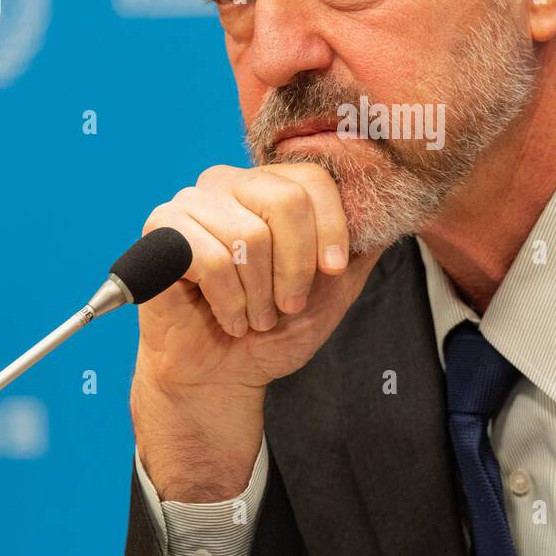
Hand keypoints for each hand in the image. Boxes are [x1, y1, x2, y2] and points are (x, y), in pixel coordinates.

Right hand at [130, 162, 383, 500]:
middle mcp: (228, 184)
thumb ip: (360, 251)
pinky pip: (212, 259)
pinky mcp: (160, 231)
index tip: (332, 273)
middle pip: (286, 201)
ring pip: (250, 236)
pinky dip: (230, 302)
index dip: (332, 228)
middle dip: (296, 268)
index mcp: (268, 187)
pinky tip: (229, 318)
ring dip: (261, 295)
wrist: (219, 376)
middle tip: (287, 304)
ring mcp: (191, 203)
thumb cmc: (273, 330)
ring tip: (254, 315)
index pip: (313, 178)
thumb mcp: (332, 291)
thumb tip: (396, 215)